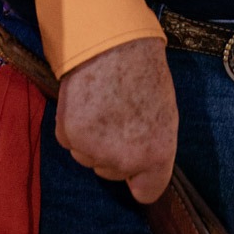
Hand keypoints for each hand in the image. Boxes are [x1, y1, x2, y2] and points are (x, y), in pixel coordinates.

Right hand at [54, 37, 177, 203]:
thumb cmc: (144, 72)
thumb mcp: (165, 114)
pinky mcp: (69, 134)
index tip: (136, 165)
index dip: (140, 177)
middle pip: (113, 172)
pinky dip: (76, 125)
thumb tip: (140, 169)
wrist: (112, 42)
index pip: (147, 192)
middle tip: (121, 115)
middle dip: (114, 150)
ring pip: (89, 157)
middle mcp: (124, 160)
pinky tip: (87, 101)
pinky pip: (71, 141)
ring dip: (93, 138)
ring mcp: (94, 149)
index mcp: (157, 155)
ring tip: (104, 103)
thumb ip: (153, 148)